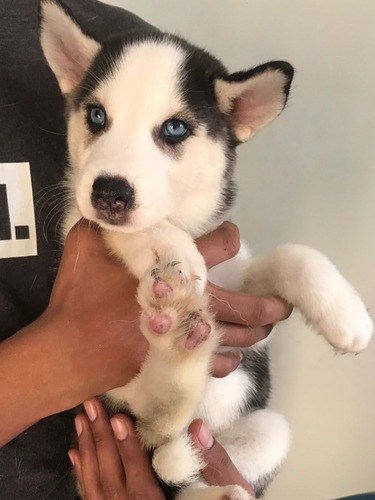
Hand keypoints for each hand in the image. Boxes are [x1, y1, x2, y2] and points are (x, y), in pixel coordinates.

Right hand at [0, 219, 291, 446]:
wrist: (66, 349)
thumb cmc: (77, 295)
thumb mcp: (85, 244)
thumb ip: (110, 225)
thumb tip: (119, 212)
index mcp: (173, 264)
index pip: (218, 245)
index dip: (230, 239)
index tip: (231, 240)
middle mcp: (187, 298)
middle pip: (240, 302)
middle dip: (264, 304)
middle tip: (280, 305)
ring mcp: (183, 332)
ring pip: (231, 334)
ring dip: (252, 333)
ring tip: (266, 330)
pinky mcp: (173, 359)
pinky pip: (209, 363)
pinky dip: (223, 362)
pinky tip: (232, 360)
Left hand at [69, 398, 254, 498]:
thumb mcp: (220, 496)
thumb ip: (214, 467)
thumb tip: (199, 428)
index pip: (138, 474)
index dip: (127, 446)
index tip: (117, 417)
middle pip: (110, 474)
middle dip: (99, 438)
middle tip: (89, 405)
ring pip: (95, 484)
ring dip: (87, 450)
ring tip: (80, 420)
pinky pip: (90, 497)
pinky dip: (81, 474)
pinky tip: (75, 453)